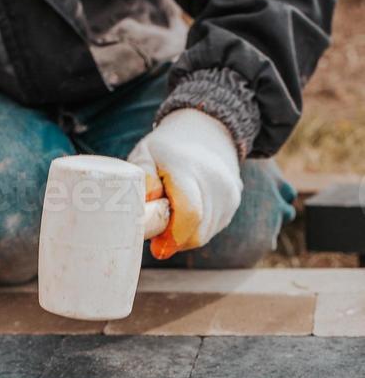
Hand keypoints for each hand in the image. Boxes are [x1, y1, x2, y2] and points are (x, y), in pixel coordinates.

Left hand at [128, 108, 242, 259]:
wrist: (204, 132)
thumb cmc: (165, 150)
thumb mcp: (144, 155)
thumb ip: (142, 181)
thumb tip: (146, 210)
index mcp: (188, 169)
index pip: (189, 213)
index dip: (172, 237)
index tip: (157, 246)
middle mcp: (214, 181)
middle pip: (197, 232)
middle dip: (174, 240)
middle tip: (159, 230)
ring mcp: (228, 192)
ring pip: (204, 235)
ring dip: (184, 236)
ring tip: (172, 216)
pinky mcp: (234, 201)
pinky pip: (212, 230)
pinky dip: (195, 229)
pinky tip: (187, 213)